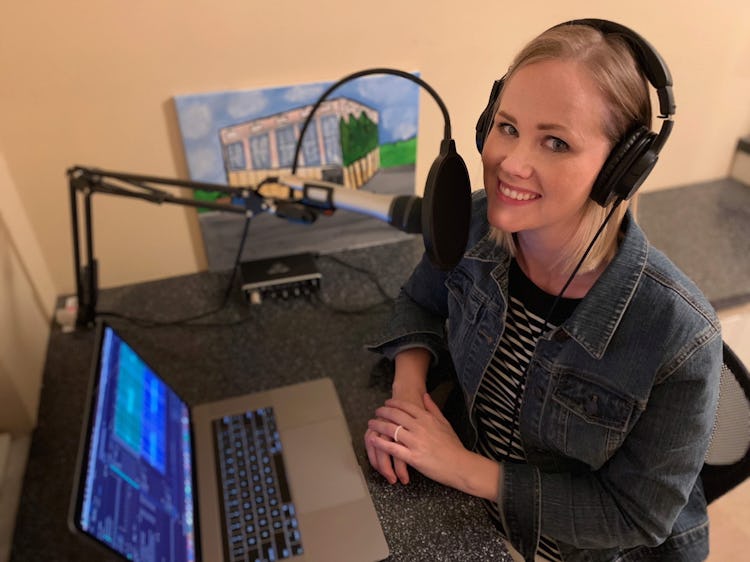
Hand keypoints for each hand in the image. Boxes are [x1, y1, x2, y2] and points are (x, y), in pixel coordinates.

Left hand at [366, 393, 500, 499]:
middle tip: (376, 411)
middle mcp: (420, 427)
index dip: (394, 403)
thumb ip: (433, 409)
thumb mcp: (445, 423)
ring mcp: (416, 442)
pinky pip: (393, 448)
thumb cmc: (454, 446)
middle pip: (396, 415)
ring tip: (371, 423)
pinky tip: (373, 440)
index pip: (407, 406)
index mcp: (428, 418)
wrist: (461, 465)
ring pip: (391, 429)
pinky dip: (381, 443)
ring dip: (378, 425)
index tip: (386, 403)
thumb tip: (425, 395)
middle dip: (383, 412)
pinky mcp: (413, 457)